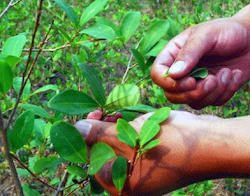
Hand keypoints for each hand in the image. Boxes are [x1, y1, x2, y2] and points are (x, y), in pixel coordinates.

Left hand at [75, 110, 234, 195]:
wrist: (209, 143)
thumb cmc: (170, 144)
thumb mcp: (130, 137)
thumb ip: (101, 135)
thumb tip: (77, 129)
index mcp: (123, 184)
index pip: (93, 161)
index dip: (85, 138)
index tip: (87, 117)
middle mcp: (131, 180)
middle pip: (105, 153)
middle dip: (99, 131)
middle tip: (99, 111)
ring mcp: (142, 169)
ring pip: (118, 147)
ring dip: (112, 129)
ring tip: (112, 112)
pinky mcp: (150, 158)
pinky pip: (131, 144)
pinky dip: (126, 131)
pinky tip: (124, 118)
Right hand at [151, 9, 249, 108]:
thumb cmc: (227, 31)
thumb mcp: (207, 35)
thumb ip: (189, 53)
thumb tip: (173, 74)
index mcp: (173, 55)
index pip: (158, 74)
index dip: (168, 83)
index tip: (190, 81)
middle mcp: (181, 72)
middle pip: (172, 94)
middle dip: (193, 93)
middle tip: (211, 81)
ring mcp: (195, 83)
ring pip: (192, 102)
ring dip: (212, 93)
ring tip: (226, 73)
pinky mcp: (210, 91)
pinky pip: (211, 103)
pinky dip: (225, 93)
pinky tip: (234, 76)